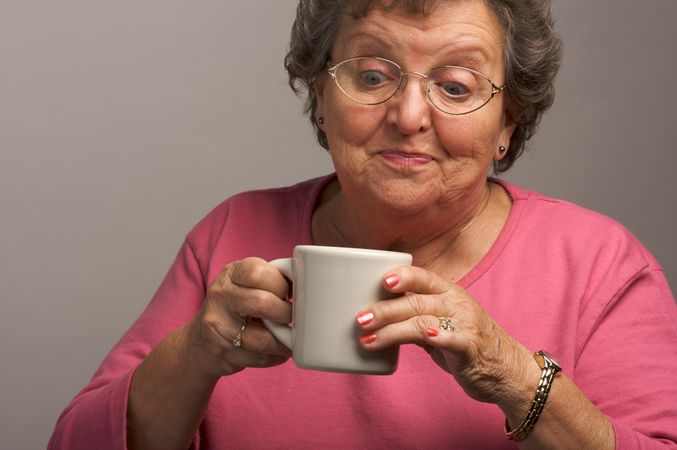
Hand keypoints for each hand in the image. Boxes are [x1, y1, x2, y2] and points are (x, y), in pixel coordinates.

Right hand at [186, 257, 292, 378]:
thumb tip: (308, 283)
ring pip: (263, 338)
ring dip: (284, 342)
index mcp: (230, 274)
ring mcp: (218, 325)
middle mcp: (220, 296)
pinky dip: (275, 357)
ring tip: (290, 339)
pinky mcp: (222, 352)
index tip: (287, 293)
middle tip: (290, 317)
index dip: (280, 284)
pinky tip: (278, 353)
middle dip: (285, 313)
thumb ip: (269, 280)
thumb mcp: (244, 284)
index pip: (259, 272)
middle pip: (263, 303)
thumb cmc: (234, 307)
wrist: (198, 343)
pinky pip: (259, 358)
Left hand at [356, 265, 533, 404]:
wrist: (508, 370)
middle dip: (385, 310)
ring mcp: (466, 325)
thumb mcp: (443, 322)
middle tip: (360, 319)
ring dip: (392, 331)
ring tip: (367, 339)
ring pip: (424, 322)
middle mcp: (458, 304)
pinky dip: (439, 337)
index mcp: (449, 293)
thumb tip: (378, 313)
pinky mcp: (471, 348)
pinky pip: (453, 339)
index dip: (404, 276)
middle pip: (416, 302)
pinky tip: (426, 337)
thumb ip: (416, 315)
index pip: (424, 278)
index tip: (381, 281)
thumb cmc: (468, 343)